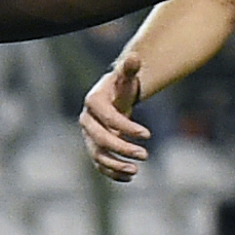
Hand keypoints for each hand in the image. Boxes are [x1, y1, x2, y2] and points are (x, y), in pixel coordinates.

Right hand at [79, 52, 151, 181]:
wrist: (113, 97)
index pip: (109, 118)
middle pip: (101, 140)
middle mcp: (86, 120)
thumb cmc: (121, 85)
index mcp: (93, 102)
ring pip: (98, 155)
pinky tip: (129, 177)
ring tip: (135, 171)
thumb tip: (134, 57)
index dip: (127, 127)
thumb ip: (130, 68)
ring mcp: (88, 136)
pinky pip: (100, 164)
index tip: (148, 135)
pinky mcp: (93, 148)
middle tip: (145, 155)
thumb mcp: (126, 76)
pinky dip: (112, 173)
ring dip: (115, 165)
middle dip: (123, 148)